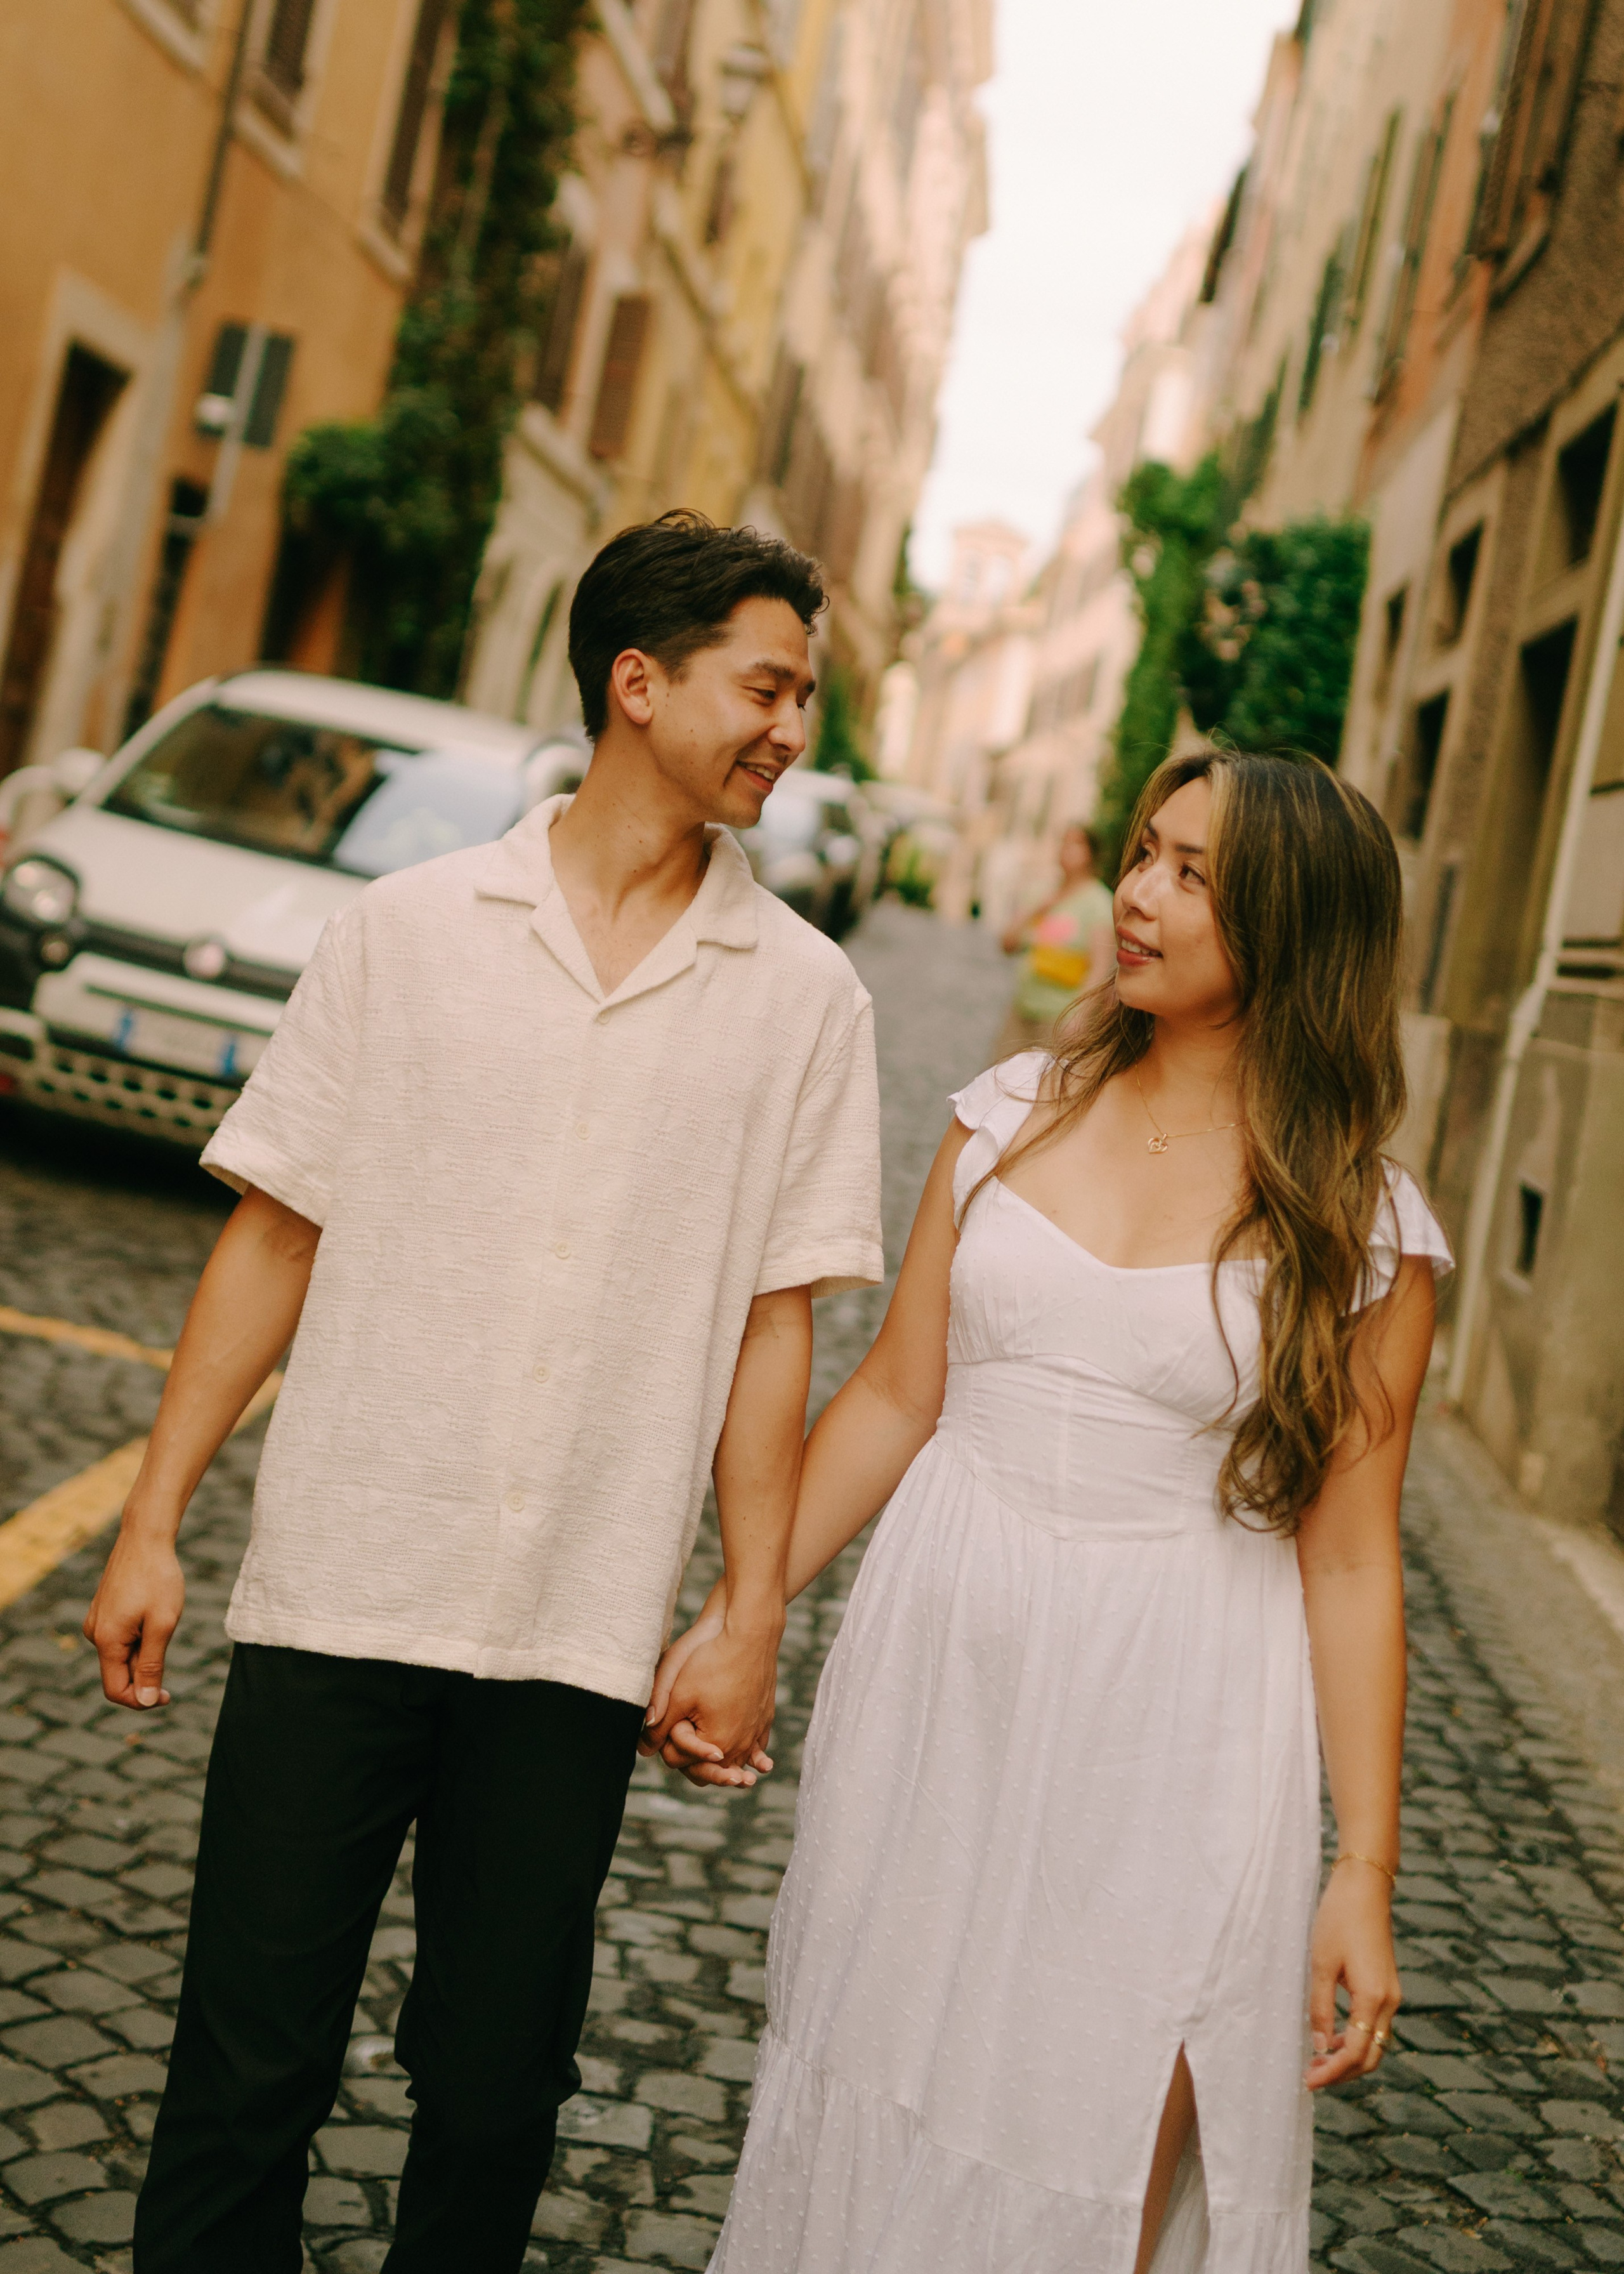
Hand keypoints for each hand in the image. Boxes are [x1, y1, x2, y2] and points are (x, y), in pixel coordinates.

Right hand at [83, 1519, 184, 1709]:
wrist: (145, 1537)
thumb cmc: (158, 1578)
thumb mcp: (162, 1625)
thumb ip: (151, 1665)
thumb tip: (144, 1700)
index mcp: (106, 1640)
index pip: (115, 1690)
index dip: (141, 1700)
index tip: (169, 1695)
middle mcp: (95, 1634)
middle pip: (118, 1673)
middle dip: (145, 1672)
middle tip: (170, 1641)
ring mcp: (97, 1621)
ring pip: (121, 1654)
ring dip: (144, 1651)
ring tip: (162, 1618)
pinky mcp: (103, 1611)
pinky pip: (120, 1637)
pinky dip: (139, 1636)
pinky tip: (153, 1611)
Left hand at [643, 1595, 778, 1789]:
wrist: (750, 1636)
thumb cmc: (712, 1661)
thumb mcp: (678, 1694)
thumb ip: (659, 1726)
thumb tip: (643, 1750)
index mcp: (717, 1745)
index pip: (679, 1760)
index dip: (666, 1743)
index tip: (664, 1723)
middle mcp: (741, 1746)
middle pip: (708, 1768)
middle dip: (691, 1758)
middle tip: (678, 1744)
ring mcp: (756, 1732)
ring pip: (733, 1759)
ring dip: (721, 1762)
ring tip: (709, 1759)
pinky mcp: (765, 1718)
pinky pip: (754, 1744)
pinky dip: (745, 1749)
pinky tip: (736, 1747)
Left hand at [1305, 1858, 1400, 2089]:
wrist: (1364, 1888)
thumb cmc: (1338, 1919)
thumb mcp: (1321, 1964)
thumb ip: (1320, 2008)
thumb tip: (1320, 2048)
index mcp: (1373, 1998)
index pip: (1357, 2053)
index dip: (1333, 2073)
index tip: (1309, 2081)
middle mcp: (1389, 2001)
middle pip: (1371, 2056)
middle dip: (1343, 2072)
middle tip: (1311, 2075)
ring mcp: (1391, 1994)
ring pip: (1375, 2042)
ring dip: (1349, 2057)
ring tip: (1317, 2060)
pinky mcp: (1387, 1986)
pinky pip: (1374, 2025)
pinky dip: (1356, 2038)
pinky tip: (1333, 2037)